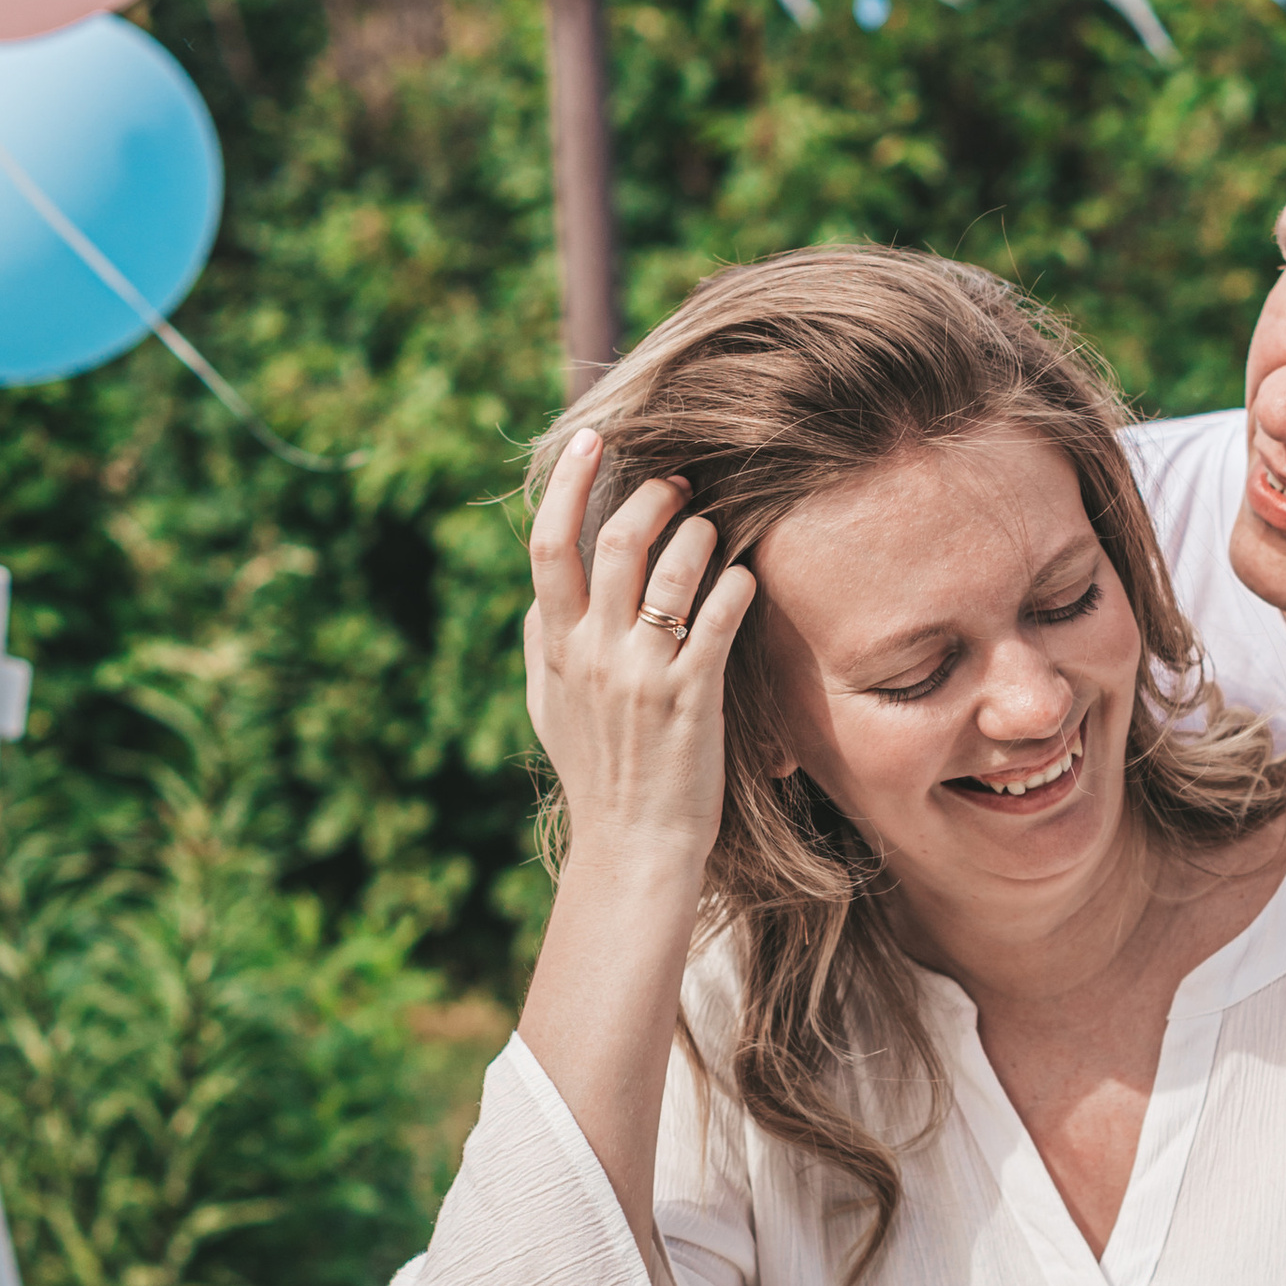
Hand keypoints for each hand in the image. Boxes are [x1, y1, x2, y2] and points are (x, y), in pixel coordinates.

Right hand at [524, 427, 752, 866]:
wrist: (634, 844)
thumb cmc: (597, 772)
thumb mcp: (550, 707)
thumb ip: (542, 645)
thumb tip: (540, 592)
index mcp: (556, 647)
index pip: (548, 547)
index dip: (569, 485)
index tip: (591, 440)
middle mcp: (595, 652)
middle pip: (617, 542)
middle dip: (652, 497)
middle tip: (679, 484)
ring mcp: (644, 673)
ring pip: (671, 570)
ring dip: (699, 534)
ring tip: (713, 530)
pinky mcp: (694, 696)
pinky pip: (720, 618)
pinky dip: (736, 586)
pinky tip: (745, 579)